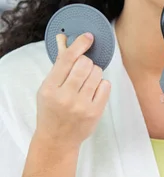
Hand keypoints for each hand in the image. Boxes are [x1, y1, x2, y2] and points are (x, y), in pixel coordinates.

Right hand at [35, 33, 110, 150]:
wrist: (57, 139)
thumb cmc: (51, 111)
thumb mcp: (46, 89)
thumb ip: (58, 67)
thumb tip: (65, 40)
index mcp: (50, 88)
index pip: (67, 59)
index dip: (79, 44)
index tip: (88, 37)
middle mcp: (65, 96)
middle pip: (85, 64)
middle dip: (86, 63)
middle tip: (83, 71)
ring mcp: (81, 105)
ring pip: (97, 73)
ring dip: (94, 73)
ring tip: (87, 82)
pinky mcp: (95, 112)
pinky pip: (105, 85)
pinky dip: (101, 84)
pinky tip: (94, 91)